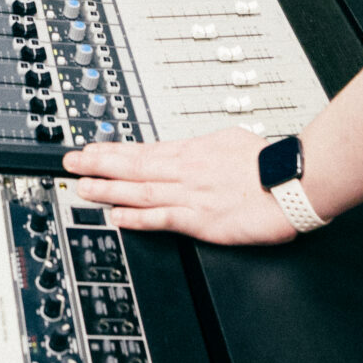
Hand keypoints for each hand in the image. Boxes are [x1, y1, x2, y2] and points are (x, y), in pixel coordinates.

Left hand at [63, 126, 298, 243]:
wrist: (293, 183)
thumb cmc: (268, 165)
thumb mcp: (229, 142)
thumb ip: (204, 150)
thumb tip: (188, 149)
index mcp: (192, 151)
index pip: (143, 149)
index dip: (112, 151)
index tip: (88, 150)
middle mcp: (186, 171)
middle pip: (133, 166)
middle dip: (98, 165)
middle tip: (69, 164)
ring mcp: (191, 195)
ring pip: (140, 190)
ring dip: (108, 189)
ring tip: (82, 187)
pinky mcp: (202, 220)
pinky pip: (162, 218)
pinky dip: (137, 218)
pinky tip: (117, 217)